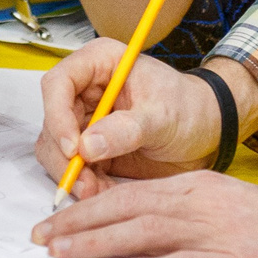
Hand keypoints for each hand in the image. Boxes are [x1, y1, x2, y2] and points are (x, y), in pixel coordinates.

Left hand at [31, 172, 257, 257]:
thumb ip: (183, 213)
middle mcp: (198, 203)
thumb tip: (135, 229)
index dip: (86, 206)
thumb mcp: (225, 206)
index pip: (128, 193)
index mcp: (195, 187)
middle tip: (41, 237)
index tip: (53, 220)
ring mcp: (214, 232)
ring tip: (61, 252)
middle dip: (78, 223)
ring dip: (97, 244)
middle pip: (126, 208)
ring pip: (142, 232)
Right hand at [32, 43, 217, 196]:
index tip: (72, 148)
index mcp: (101, 64)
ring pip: (55, 149)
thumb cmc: (189, 108)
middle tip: (83, 182)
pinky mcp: (91, 149)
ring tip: (97, 190)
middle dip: (63, 156)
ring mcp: (86, 121)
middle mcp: (86, 91)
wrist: (206, 132)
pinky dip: (84, 184)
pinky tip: (103, 193)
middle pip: (51, 122)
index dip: (57, 115)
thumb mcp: (163, 115)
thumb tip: (88, 145)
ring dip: (72, 174)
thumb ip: (127, 129)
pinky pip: (73, 169)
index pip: (59, 83)